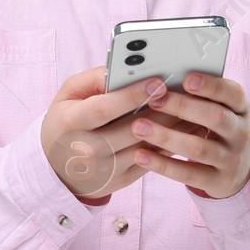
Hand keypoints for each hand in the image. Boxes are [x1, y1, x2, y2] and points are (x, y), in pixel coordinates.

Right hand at [40, 67, 175, 204]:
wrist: (56, 169)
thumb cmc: (65, 122)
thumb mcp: (67, 95)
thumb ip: (93, 79)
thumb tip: (125, 69)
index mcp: (73, 123)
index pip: (105, 109)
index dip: (132, 95)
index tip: (157, 81)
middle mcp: (89, 149)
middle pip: (132, 128)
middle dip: (162, 109)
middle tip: (186, 91)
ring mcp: (107, 168)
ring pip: (148, 146)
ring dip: (174, 128)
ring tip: (193, 108)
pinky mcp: (123, 180)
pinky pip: (153, 161)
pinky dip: (172, 145)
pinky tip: (188, 129)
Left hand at [130, 71, 249, 199]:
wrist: (245, 167)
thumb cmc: (222, 127)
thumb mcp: (223, 109)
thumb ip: (202, 96)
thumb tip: (162, 80)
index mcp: (241, 109)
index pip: (233, 94)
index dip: (211, 86)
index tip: (187, 79)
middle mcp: (240, 133)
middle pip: (216, 118)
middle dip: (183, 107)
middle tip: (154, 100)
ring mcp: (231, 159)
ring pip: (198, 148)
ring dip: (166, 137)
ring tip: (139, 127)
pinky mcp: (218, 182)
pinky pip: (189, 173)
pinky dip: (163, 164)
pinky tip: (141, 155)